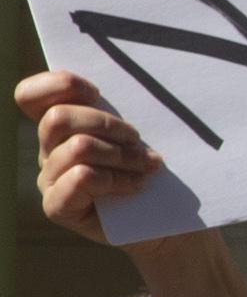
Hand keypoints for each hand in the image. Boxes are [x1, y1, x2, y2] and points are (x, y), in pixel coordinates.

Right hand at [19, 76, 155, 246]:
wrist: (165, 220)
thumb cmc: (154, 167)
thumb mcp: (141, 131)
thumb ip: (125, 107)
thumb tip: (139, 76)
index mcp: (62, 125)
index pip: (30, 95)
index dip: (58, 84)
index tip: (97, 92)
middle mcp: (48, 149)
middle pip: (57, 118)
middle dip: (106, 124)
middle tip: (137, 139)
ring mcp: (49, 178)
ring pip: (77, 148)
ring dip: (121, 155)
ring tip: (147, 166)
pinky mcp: (57, 206)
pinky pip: (80, 178)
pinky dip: (116, 179)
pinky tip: (136, 186)